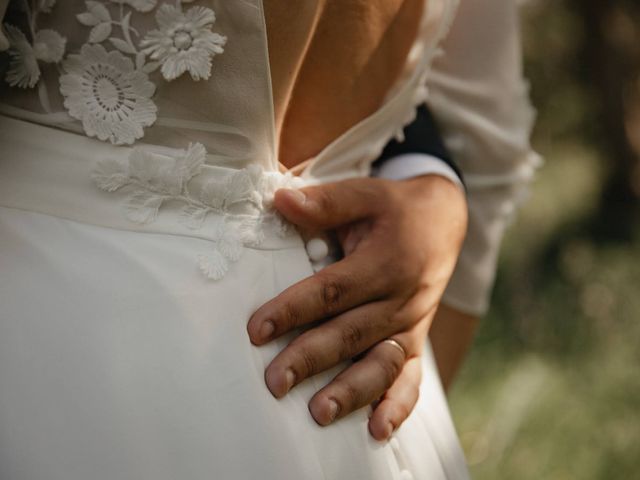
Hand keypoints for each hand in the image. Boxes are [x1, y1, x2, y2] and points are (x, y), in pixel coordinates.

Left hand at [247, 175, 466, 439]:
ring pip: (381, 362)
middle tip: (274, 381)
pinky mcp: (417, 340)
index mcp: (386, 261)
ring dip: (351, 390)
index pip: (333, 290)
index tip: (258, 329)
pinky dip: (398, 406)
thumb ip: (325, 202)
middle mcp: (402, 298)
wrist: (444, 222)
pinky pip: (412, 378)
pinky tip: (377, 430)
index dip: (295, 309)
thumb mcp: (365, 194)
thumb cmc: (395, 209)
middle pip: (352, 333)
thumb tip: (279, 200)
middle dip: (311, 358)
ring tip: (319, 412)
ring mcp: (411, 324)